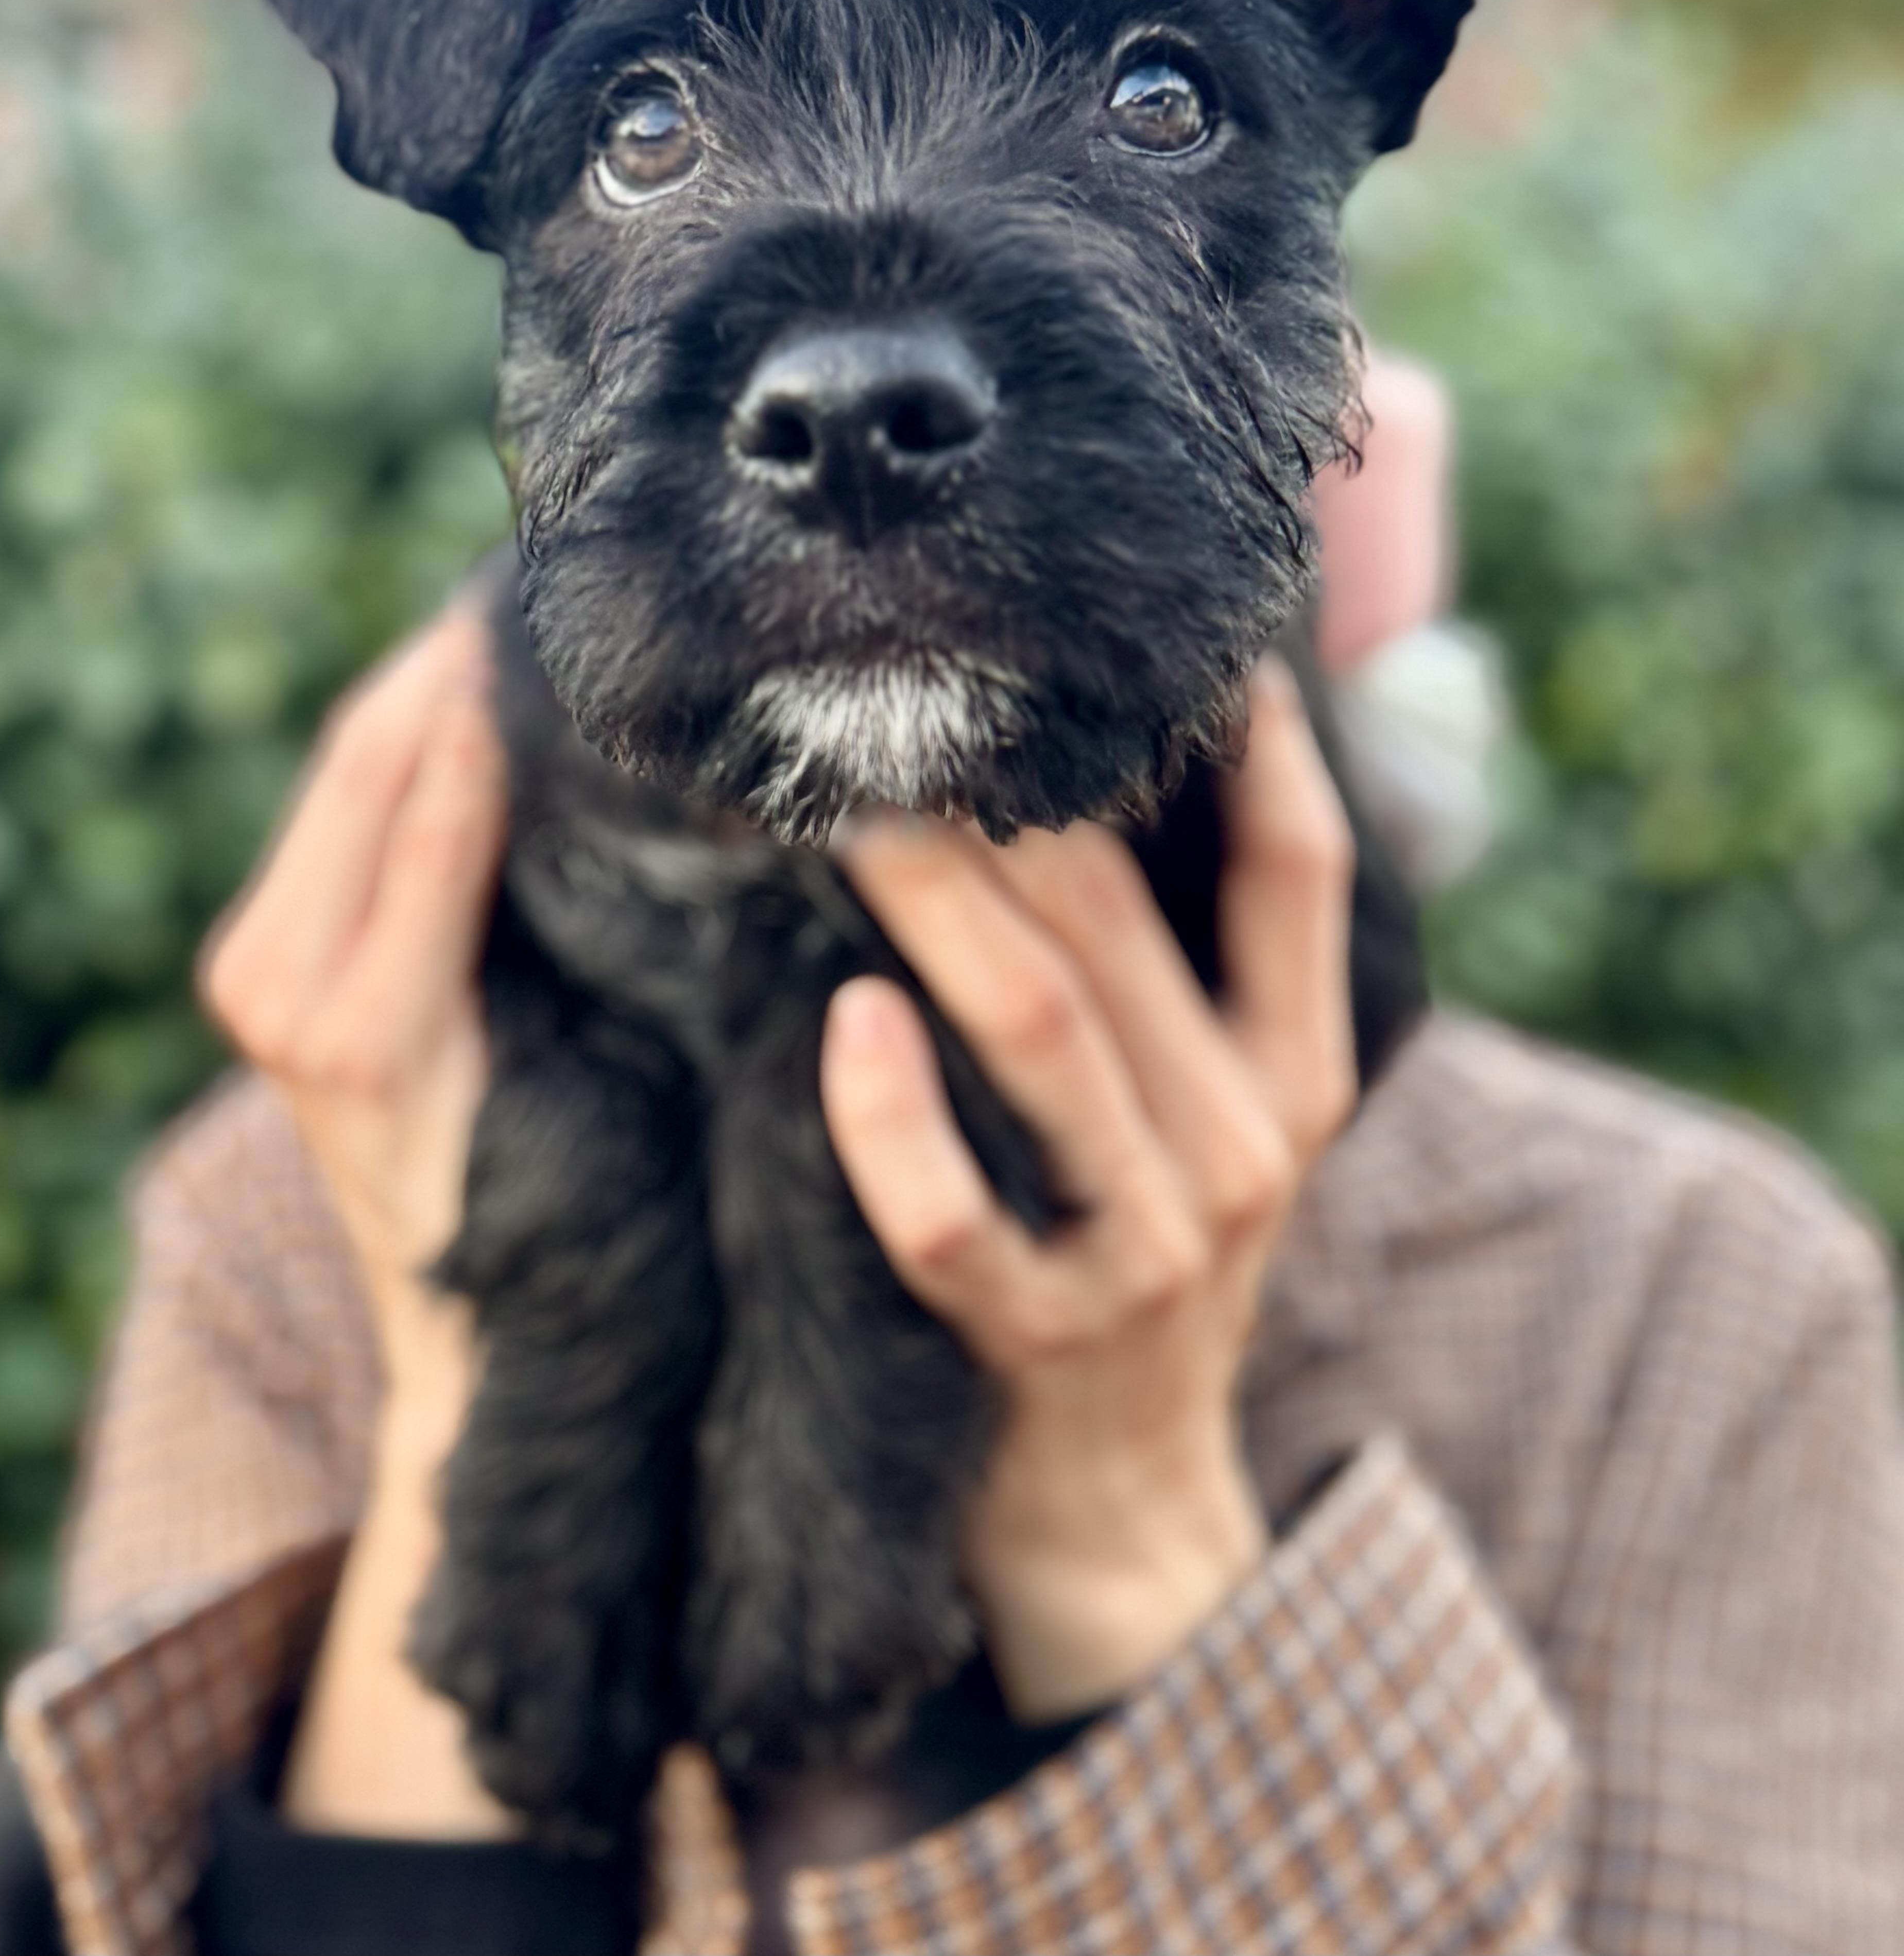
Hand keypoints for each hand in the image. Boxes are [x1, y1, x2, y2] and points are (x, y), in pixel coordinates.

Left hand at [197, 602, 505, 1407]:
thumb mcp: (580, 1061)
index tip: (559, 607)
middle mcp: (278, 988)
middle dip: (446, 662)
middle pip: (366, 760)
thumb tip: (574, 752)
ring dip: (421, 686)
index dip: (490, 694)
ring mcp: (253, 974)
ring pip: (347, 772)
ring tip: (506, 611)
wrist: (466, 1348)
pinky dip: (398, 742)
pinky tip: (463, 692)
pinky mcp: (258, 966)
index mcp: (359, 1022)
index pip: (429, 798)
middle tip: (534, 575)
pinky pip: (336, 814)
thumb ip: (552, 912)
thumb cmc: (554, 1218)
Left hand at [824, 662, 1354, 1720]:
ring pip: (1042, 1032)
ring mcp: (1150, 1247)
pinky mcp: (1039, 1338)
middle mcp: (1243, 1144)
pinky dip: (890, 1117)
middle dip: (1013, 796)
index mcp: (1297, 1075)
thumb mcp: (1208, 1118)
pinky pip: (953, 1217)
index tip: (1181, 624)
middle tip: (900, 685)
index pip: (1296, 872)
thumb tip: (1108, 771)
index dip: (1255, 740)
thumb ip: (1181, 973)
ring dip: (938, 906)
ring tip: (847, 804)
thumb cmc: (1140, 1262)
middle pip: (1125, 924)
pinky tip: (844, 1019)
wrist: (1121, 1517)